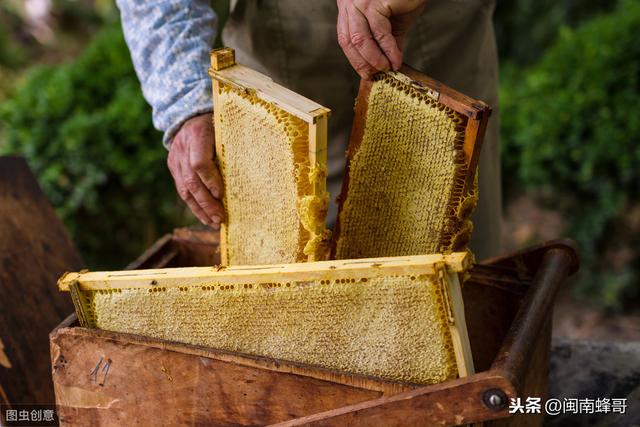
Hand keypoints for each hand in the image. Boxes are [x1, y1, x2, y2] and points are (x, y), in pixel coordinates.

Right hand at [167, 113, 224, 227]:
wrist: (190, 114)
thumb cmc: (216, 123)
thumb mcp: (225, 128)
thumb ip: (231, 147)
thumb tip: (252, 172)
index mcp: (198, 134)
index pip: (200, 163)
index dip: (210, 181)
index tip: (222, 195)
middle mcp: (182, 147)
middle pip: (192, 180)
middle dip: (207, 202)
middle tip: (220, 218)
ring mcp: (175, 158)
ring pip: (184, 189)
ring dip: (200, 209)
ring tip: (214, 222)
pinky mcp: (172, 166)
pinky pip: (182, 189)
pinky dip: (194, 205)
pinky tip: (205, 216)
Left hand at [336, 0, 425, 78]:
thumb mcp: (392, 22)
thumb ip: (388, 41)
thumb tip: (388, 64)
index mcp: (349, 7)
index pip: (345, 38)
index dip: (355, 59)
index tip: (366, 73)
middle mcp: (349, 3)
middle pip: (349, 41)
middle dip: (362, 62)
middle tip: (376, 74)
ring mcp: (359, 1)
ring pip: (361, 39)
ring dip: (374, 59)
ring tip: (387, 68)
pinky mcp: (374, 2)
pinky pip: (379, 33)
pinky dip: (389, 50)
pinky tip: (396, 59)